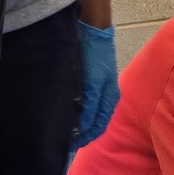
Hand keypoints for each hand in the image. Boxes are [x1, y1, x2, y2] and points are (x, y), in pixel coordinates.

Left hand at [74, 21, 118, 149]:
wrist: (92, 30)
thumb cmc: (96, 56)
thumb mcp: (93, 82)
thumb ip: (90, 104)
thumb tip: (83, 127)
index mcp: (110, 98)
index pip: (99, 125)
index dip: (87, 137)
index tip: (72, 145)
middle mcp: (104, 95)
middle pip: (94, 121)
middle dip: (82, 132)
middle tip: (65, 140)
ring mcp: (96, 87)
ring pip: (87, 112)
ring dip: (77, 122)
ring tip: (63, 128)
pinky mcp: (87, 79)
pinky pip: (82, 101)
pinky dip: (75, 109)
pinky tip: (64, 111)